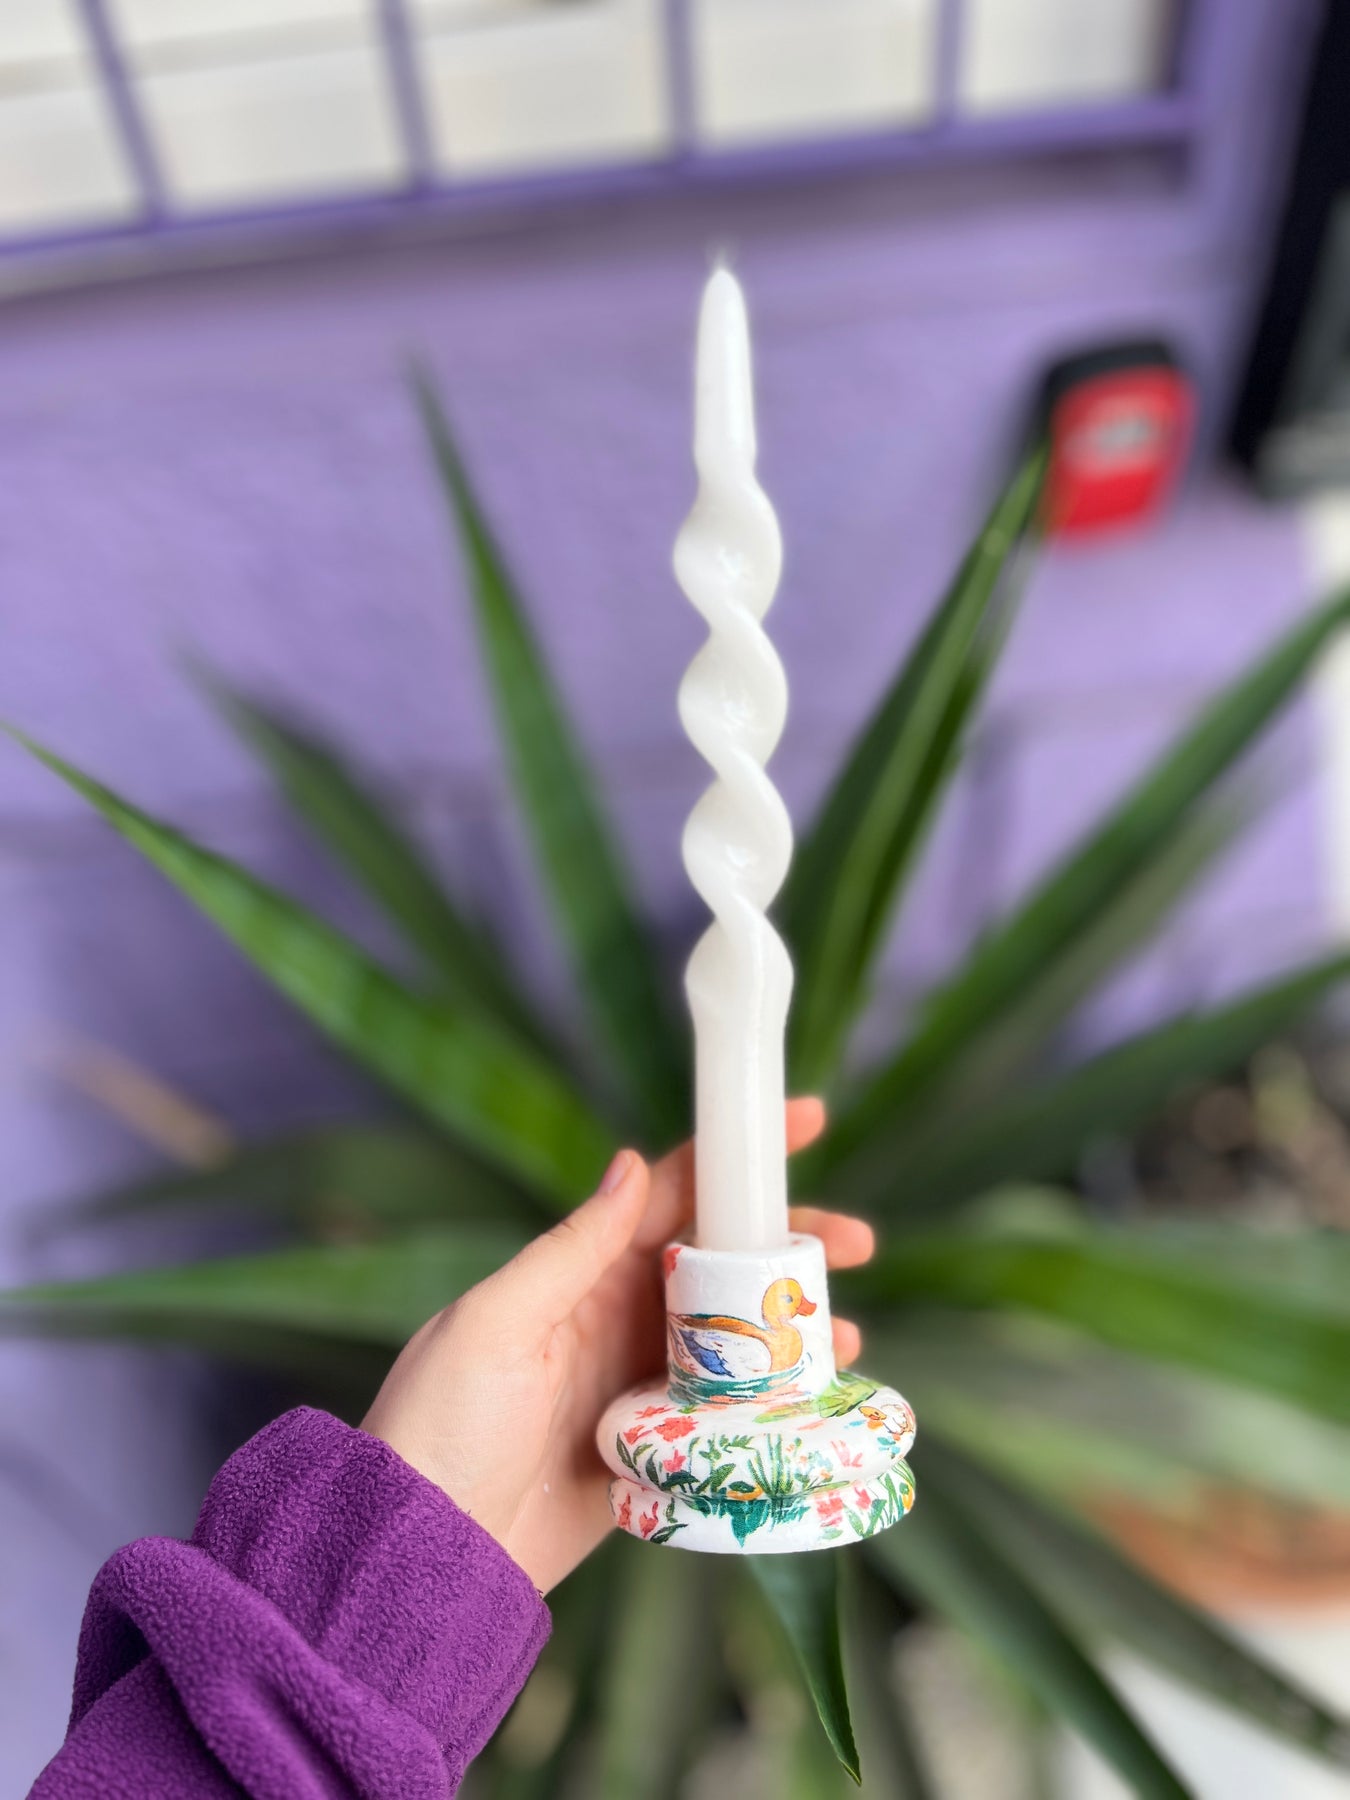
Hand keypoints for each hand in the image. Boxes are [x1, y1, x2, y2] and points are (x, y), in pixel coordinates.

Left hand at [361, 1098, 874, 1592]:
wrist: (422, 1555)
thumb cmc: (440, 1426)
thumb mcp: (496, 1322)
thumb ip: (571, 1248)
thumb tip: (633, 1161)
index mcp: (579, 1273)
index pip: (671, 1193)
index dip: (736, 1155)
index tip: (803, 1123)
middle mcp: (617, 1317)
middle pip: (722, 1262)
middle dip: (790, 1242)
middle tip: (857, 1241)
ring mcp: (640, 1384)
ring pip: (738, 1336)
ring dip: (795, 1325)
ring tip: (847, 1332)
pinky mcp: (656, 1451)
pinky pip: (730, 1411)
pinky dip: (779, 1399)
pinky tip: (819, 1397)